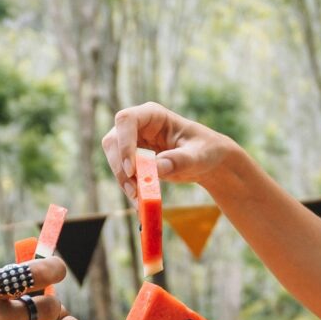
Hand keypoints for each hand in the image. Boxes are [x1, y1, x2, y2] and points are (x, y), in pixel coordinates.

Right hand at [102, 102, 237, 200]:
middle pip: (113, 141)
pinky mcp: (132, 160)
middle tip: (134, 191)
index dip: (124, 143)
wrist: (206, 162)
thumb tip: (156, 168)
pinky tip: (141, 204)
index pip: (126, 120)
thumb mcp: (198, 155)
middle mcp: (137, 126)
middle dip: (120, 167)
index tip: (133, 169)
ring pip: (114, 159)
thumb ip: (179, 160)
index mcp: (153, 115)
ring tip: (140, 201)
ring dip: (123, 181)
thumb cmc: (205, 150)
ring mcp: (132, 143)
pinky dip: (130, 189)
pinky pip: (123, 174)